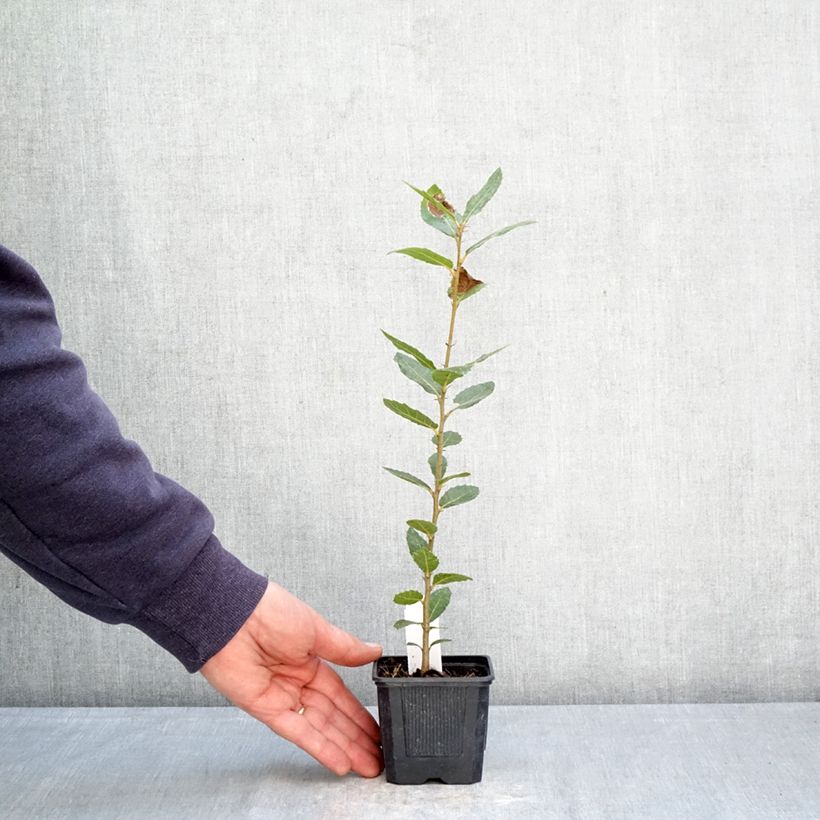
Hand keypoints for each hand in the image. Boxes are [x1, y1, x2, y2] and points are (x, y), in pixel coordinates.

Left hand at [200, 580, 383, 777]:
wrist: (233, 616)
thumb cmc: (270, 612)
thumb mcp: (316, 628)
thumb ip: (345, 648)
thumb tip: (374, 651)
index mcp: (310, 660)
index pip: (340, 694)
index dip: (359, 714)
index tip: (377, 729)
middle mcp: (297, 682)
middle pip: (332, 716)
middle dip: (356, 738)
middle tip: (377, 757)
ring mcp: (282, 697)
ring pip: (319, 728)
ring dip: (343, 748)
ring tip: (366, 765)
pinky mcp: (266, 709)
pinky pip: (297, 732)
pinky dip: (318, 747)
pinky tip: (338, 761)